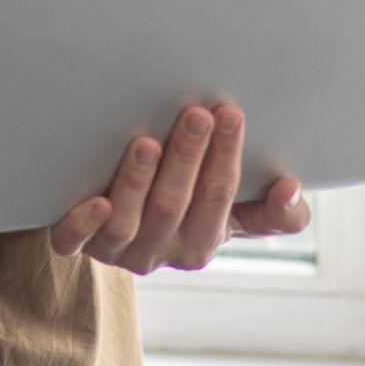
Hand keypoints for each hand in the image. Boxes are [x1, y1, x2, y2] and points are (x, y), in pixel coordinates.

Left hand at [49, 102, 309, 274]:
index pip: (218, 199)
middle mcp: (157, 252)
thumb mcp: (231, 215)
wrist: (116, 229)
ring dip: (139, 181)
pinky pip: (73, 241)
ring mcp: (113, 249)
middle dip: (188, 158)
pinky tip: (97, 201)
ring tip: (147, 143)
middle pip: (173, 206)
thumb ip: (272, 211)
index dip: (226, 158)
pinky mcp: (72, 243)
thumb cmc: (183, 209)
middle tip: (195, 115)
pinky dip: (84, 223)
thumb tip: (292, 188)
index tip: (231, 114)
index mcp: (198, 244)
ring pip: (128, 221)